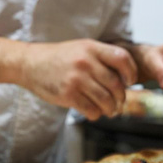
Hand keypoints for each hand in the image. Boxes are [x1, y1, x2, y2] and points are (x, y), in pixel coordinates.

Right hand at [19, 39, 136, 119]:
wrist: (31, 64)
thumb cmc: (59, 58)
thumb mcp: (81, 48)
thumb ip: (101, 58)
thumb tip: (123, 78)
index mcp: (91, 48)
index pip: (122, 58)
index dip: (131, 72)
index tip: (130, 82)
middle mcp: (85, 62)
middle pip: (116, 84)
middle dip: (122, 98)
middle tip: (120, 104)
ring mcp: (76, 79)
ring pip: (105, 100)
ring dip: (111, 109)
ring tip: (110, 111)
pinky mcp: (68, 94)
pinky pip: (91, 110)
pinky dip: (96, 114)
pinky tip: (95, 112)